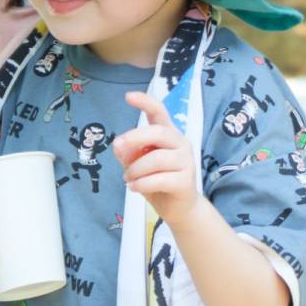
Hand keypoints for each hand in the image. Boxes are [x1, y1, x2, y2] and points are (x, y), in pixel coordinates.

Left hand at [112, 90, 199, 222]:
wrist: (178, 208)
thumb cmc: (157, 182)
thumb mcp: (136, 165)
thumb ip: (128, 153)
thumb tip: (119, 145)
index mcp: (168, 134)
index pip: (159, 112)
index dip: (145, 102)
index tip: (128, 96)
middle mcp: (180, 143)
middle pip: (158, 132)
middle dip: (134, 138)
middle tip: (118, 148)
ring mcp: (186, 161)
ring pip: (156, 158)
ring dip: (136, 169)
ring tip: (128, 179)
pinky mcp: (186, 181)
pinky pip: (159, 179)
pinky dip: (142, 183)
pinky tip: (134, 187)